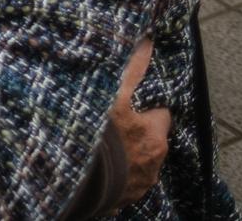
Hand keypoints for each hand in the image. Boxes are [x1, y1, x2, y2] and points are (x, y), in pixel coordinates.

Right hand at [113, 40, 171, 203]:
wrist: (78, 182)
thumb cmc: (100, 136)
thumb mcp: (115, 95)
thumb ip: (132, 68)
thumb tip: (147, 41)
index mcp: (154, 137)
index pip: (162, 117)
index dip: (149, 108)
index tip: (136, 103)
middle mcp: (152, 164)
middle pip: (150, 143)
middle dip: (137, 134)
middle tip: (115, 125)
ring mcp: (137, 186)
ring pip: (136, 165)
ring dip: (125, 157)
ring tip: (103, 148)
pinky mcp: (119, 201)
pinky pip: (120, 185)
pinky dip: (113, 177)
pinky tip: (97, 169)